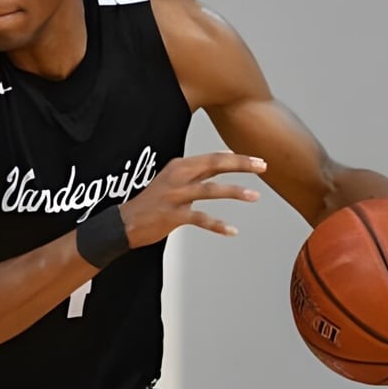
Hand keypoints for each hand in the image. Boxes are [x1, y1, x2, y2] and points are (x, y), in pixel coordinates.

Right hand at [120, 152, 266, 247]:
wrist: (125, 223)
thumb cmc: (152, 202)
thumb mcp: (173, 179)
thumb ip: (197, 171)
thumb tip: (226, 158)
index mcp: (179, 166)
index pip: (213, 157)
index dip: (237, 158)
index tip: (257, 160)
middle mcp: (178, 177)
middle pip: (214, 165)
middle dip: (241, 165)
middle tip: (263, 166)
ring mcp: (175, 196)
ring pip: (210, 190)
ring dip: (235, 192)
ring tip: (255, 196)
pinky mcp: (172, 216)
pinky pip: (199, 219)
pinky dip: (217, 224)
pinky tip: (232, 230)